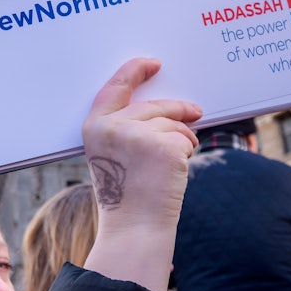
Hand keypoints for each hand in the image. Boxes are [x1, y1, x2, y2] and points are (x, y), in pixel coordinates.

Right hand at [81, 57, 201, 290]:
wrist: (135, 227)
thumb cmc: (126, 195)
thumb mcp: (114, 154)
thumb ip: (127, 127)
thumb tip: (167, 107)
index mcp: (94, 126)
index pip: (115, 87)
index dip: (135, 71)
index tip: (153, 63)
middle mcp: (111, 126)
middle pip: (153, 106)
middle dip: (178, 109)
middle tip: (197, 112)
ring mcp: (137, 135)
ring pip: (173, 124)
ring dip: (182, 139)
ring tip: (171, 166)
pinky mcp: (163, 146)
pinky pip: (184, 139)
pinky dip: (187, 153)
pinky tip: (175, 172)